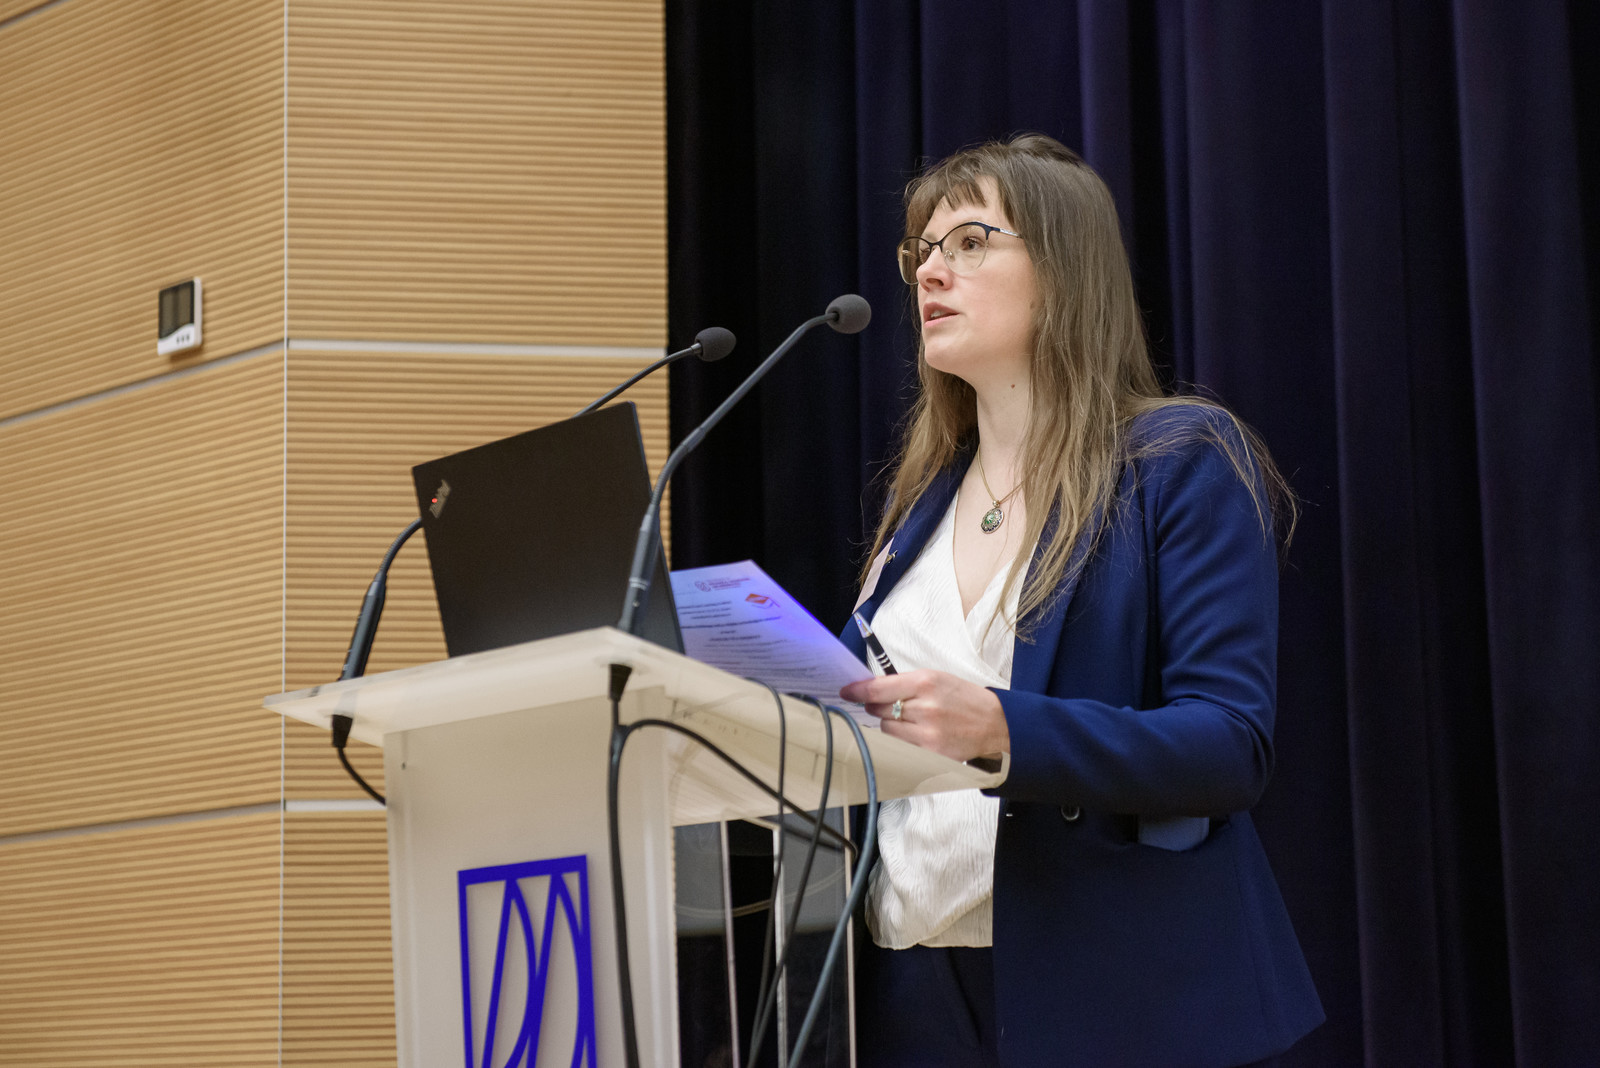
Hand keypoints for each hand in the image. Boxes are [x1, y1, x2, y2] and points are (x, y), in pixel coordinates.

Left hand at [839, 669, 1009, 762]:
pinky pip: (900, 746)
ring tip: (910, 719)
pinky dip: (902, 740)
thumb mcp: (937, 679)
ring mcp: (928, 734)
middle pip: (879, 710)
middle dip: (877, 707)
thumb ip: (904, 684)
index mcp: (926, 682)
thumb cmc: (964, 699)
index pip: (878, 689)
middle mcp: (925, 708)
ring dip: (890, 724)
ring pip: (887, 729)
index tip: (846, 692)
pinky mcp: (931, 754)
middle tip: (886, 705)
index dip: (857, 691)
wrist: (995, 725)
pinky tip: (916, 733)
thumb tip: (870, 691)